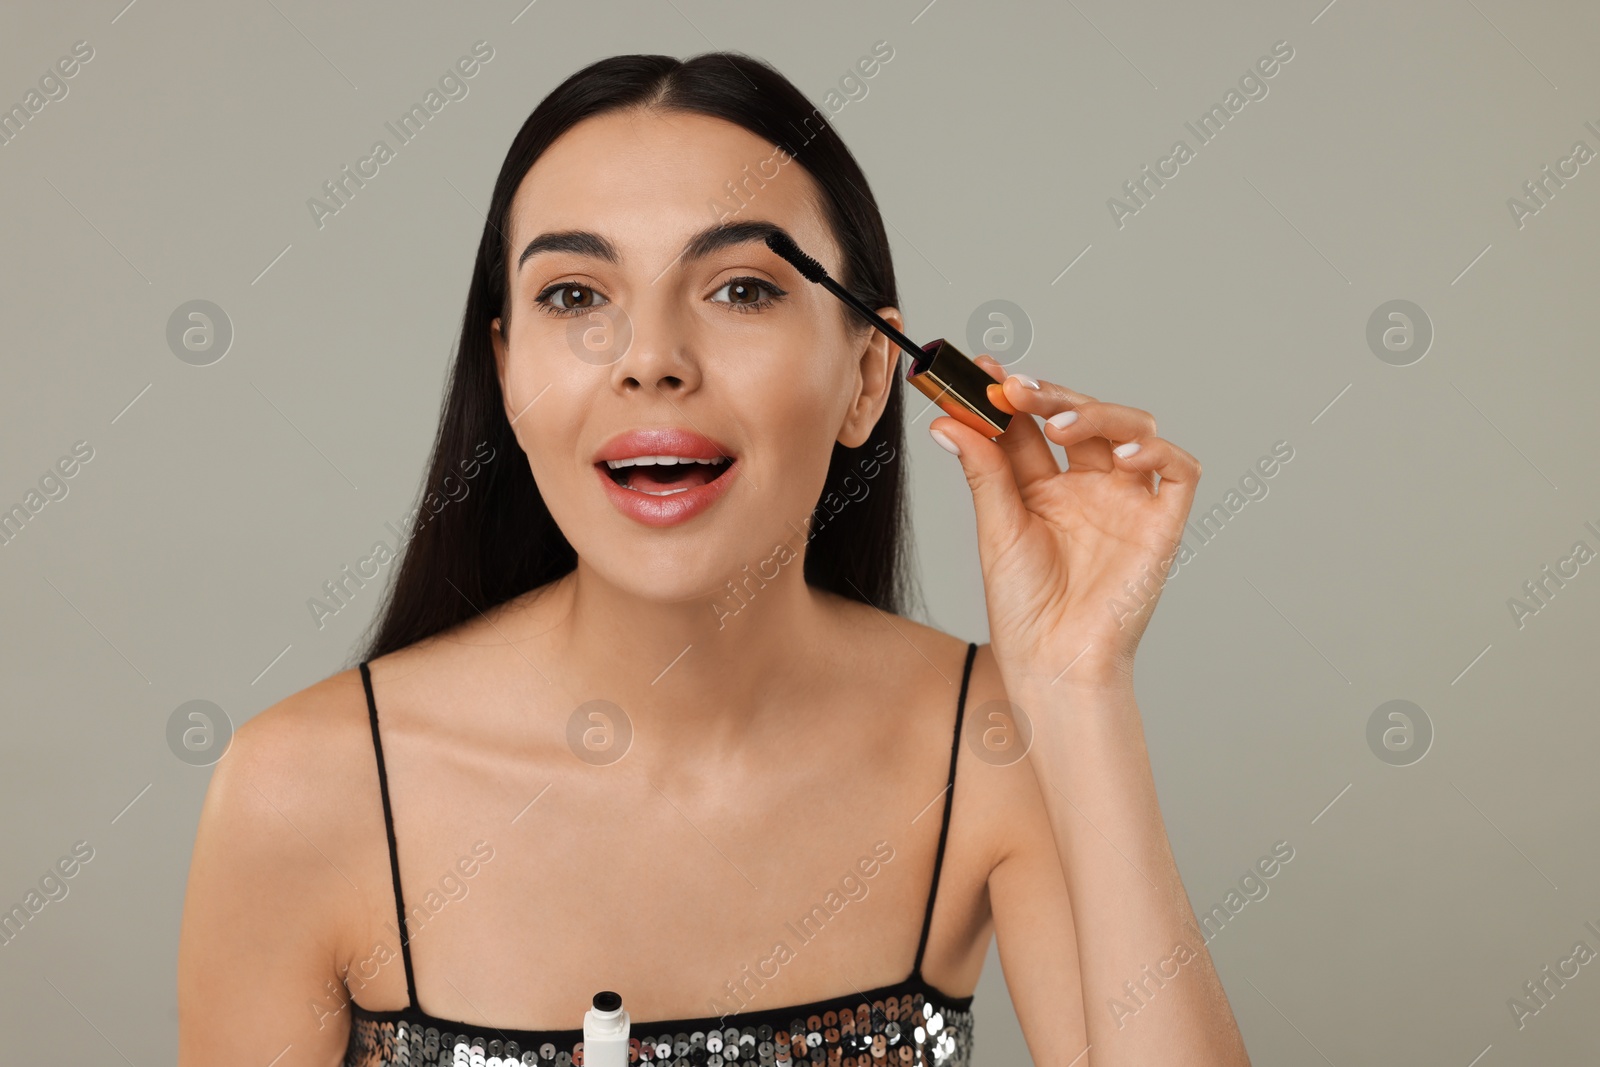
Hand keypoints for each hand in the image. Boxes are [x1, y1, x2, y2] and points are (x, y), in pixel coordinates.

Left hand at [928, 355, 1201, 688]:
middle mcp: (1088, 486)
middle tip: (1012, 388)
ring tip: (1056, 423)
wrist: (1053, 661)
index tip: (980, 366)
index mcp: (1045, 487)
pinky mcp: (1161, 522)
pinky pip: (1177, 469)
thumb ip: (983, 470)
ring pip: (1131, 428)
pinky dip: (1157, 450)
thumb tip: (948, 419)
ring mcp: (1127, 500)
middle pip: (1080, 416)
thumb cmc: (1023, 607)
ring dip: (1096, 413)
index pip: (1030, 425)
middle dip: (1048, 395)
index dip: (1010, 394)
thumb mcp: (996, 529)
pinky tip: (1122, 456)